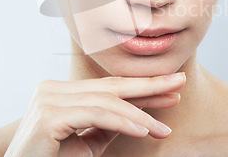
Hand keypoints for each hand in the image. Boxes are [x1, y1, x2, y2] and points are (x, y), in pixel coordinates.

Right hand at [4, 72, 185, 156]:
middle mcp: (53, 88)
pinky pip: (96, 115)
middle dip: (148, 87)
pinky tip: (144, 129)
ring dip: (140, 114)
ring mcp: (49, 99)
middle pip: (110, 87)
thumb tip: (137, 116)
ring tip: (163, 128)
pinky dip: (123, 121)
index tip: (169, 90)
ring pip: (106, 101)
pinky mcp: (49, 115)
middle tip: (178, 84)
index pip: (108, 87)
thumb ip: (106, 125)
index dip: (141, 89)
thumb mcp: (86, 142)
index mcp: (60, 91)